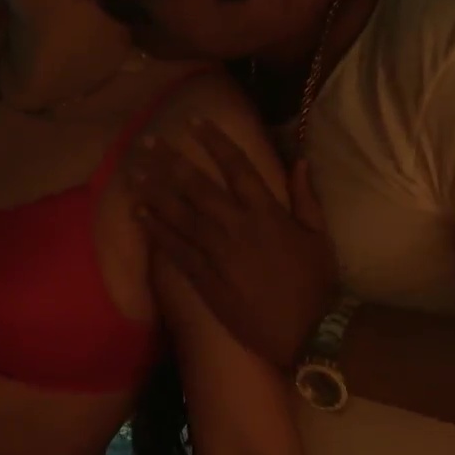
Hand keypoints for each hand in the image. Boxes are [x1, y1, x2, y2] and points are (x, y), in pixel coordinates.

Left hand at [130, 121, 340, 365]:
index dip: (214, 141)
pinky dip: (156, 230)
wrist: (306, 332)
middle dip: (170, 161)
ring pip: (179, 215)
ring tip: (134, 173)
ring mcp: (217, 253)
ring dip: (155, 192)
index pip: (236, 166)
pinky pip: (175, 249)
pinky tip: (140, 214)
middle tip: (147, 142)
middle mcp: (237, 226)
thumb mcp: (320, 237)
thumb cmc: (316, 284)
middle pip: (196, 186)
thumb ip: (306, 198)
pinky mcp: (204, 279)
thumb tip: (299, 162)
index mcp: (267, 212)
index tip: (194, 122)